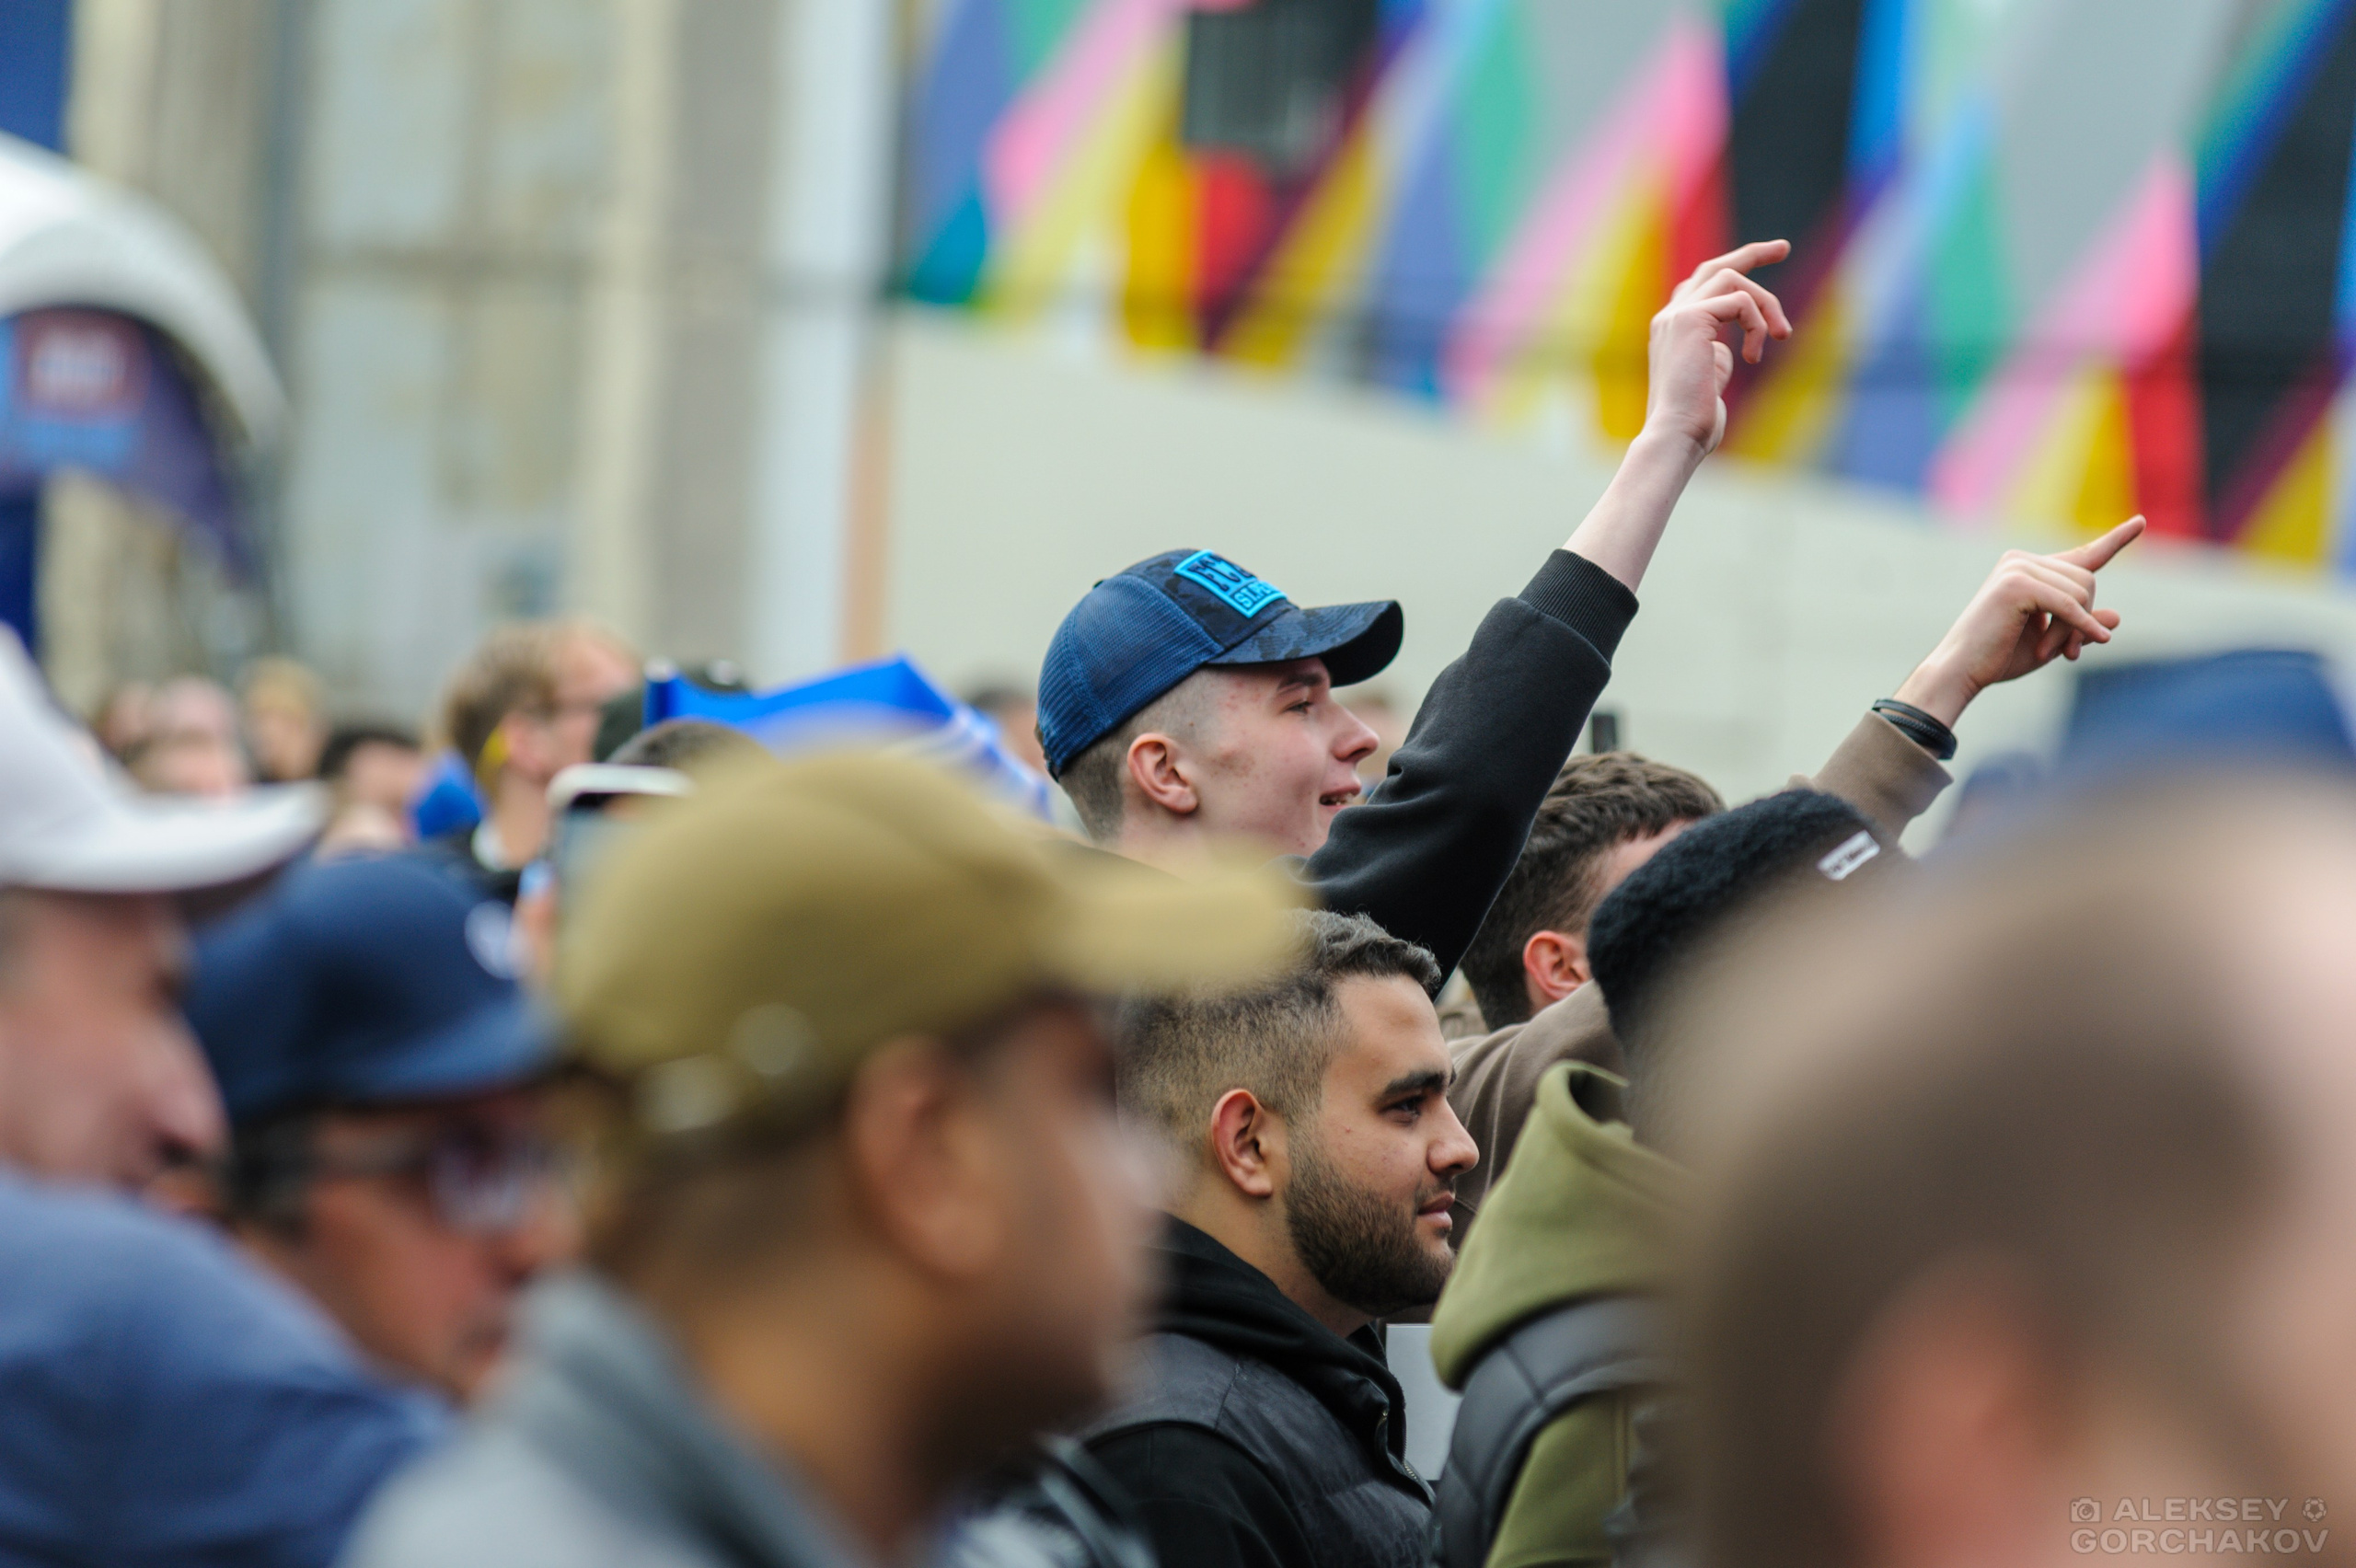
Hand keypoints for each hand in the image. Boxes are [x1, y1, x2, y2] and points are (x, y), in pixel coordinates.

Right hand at [1642, 240, 1793, 456]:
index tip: (1764, 260)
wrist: (1676, 435)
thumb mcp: (1710, 378)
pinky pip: (1740, 301)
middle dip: (1752, 253)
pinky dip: (1757, 324)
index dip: (1733, 271)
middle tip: (1784, 247)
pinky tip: (1753, 356)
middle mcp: (1669, 317)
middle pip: (1715, 268)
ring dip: (1766, 305)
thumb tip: (1735, 348)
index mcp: (1671, 329)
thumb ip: (1718, 355)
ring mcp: (1677, 315)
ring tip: (1782, 334)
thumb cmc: (1694, 420)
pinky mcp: (1690, 319)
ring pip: (1733, 279)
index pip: (1702, 286)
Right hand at [1894, 516, 2146, 727]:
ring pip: (2080, 592)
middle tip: (2069, 654)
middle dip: (2084, 619)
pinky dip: (2080, 625)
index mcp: (2026, 569)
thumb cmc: (2000, 657)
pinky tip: (2094, 640)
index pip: (2081, 554)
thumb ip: (2081, 626)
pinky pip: (2068, 604)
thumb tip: (2116, 617)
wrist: (1961, 670)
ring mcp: (2017, 569)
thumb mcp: (2052, 642)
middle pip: (2087, 580)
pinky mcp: (2016, 584)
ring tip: (2054, 654)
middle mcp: (2020, 561)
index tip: (2141, 523)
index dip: (2115, 540)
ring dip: (2075, 629)